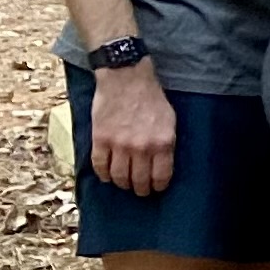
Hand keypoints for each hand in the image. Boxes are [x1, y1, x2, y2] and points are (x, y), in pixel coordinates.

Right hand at [88, 58, 176, 195]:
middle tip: (139, 190)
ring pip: (118, 177)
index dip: (158, 187)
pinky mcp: (100, 139)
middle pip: (139, 181)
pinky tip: (107, 175)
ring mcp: (119, 145)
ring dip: (122, 183)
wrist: (126, 78)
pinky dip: (103, 174)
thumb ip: (166, 144)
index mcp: (162, 143)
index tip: (155, 189)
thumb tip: (162, 165)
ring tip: (124, 183)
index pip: (161, 177)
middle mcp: (141, 148)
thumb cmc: (151, 98)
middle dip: (140, 189)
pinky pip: (100, 166)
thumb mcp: (170, 121)